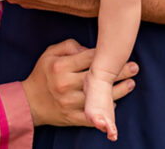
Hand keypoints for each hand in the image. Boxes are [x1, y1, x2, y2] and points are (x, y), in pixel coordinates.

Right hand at [21, 39, 137, 126]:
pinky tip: (117, 103)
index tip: (119, 51)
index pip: (89, 58)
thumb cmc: (42, 74)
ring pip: (99, 97)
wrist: (29, 103)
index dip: (106, 54)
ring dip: (119, 91)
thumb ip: (69, 46)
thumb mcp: (49, 53)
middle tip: (135, 66)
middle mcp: (66, 85)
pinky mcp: (72, 118)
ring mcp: (70, 103)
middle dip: (119, 72)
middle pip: (98, 77)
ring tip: (131, 83)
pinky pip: (93, 115)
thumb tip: (88, 48)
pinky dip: (106, 110)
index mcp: (61, 67)